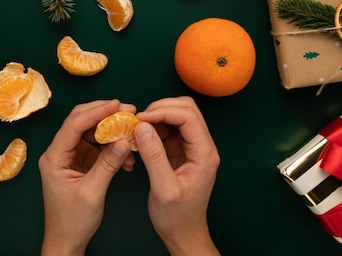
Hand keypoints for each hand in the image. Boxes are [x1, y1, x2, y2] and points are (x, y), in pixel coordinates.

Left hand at [38, 99, 135, 255]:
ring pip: (90, 132)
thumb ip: (107, 164)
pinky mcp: (79, 163)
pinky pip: (96, 147)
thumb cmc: (73, 221)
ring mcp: (69, 157)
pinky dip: (112, 147)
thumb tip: (124, 141)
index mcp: (54, 158)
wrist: (66, 241)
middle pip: (80, 122)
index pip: (74, 125)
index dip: (96, 111)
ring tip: (132, 131)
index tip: (116, 104)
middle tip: (129, 111)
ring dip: (111, 131)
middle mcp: (59, 153)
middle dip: (105, 114)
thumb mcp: (92, 193)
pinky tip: (126, 155)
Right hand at [136, 97, 219, 255]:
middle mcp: (202, 146)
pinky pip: (169, 128)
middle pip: (186, 109)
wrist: (183, 233)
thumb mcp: (163, 189)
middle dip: (160, 108)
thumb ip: (154, 157)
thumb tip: (142, 127)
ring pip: (177, 115)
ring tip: (137, 128)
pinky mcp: (181, 151)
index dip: (163, 111)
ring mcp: (192, 147)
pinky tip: (141, 137)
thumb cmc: (177, 216)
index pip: (188, 116)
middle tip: (138, 120)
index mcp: (204, 154)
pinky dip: (154, 127)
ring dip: (156, 116)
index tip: (140, 119)